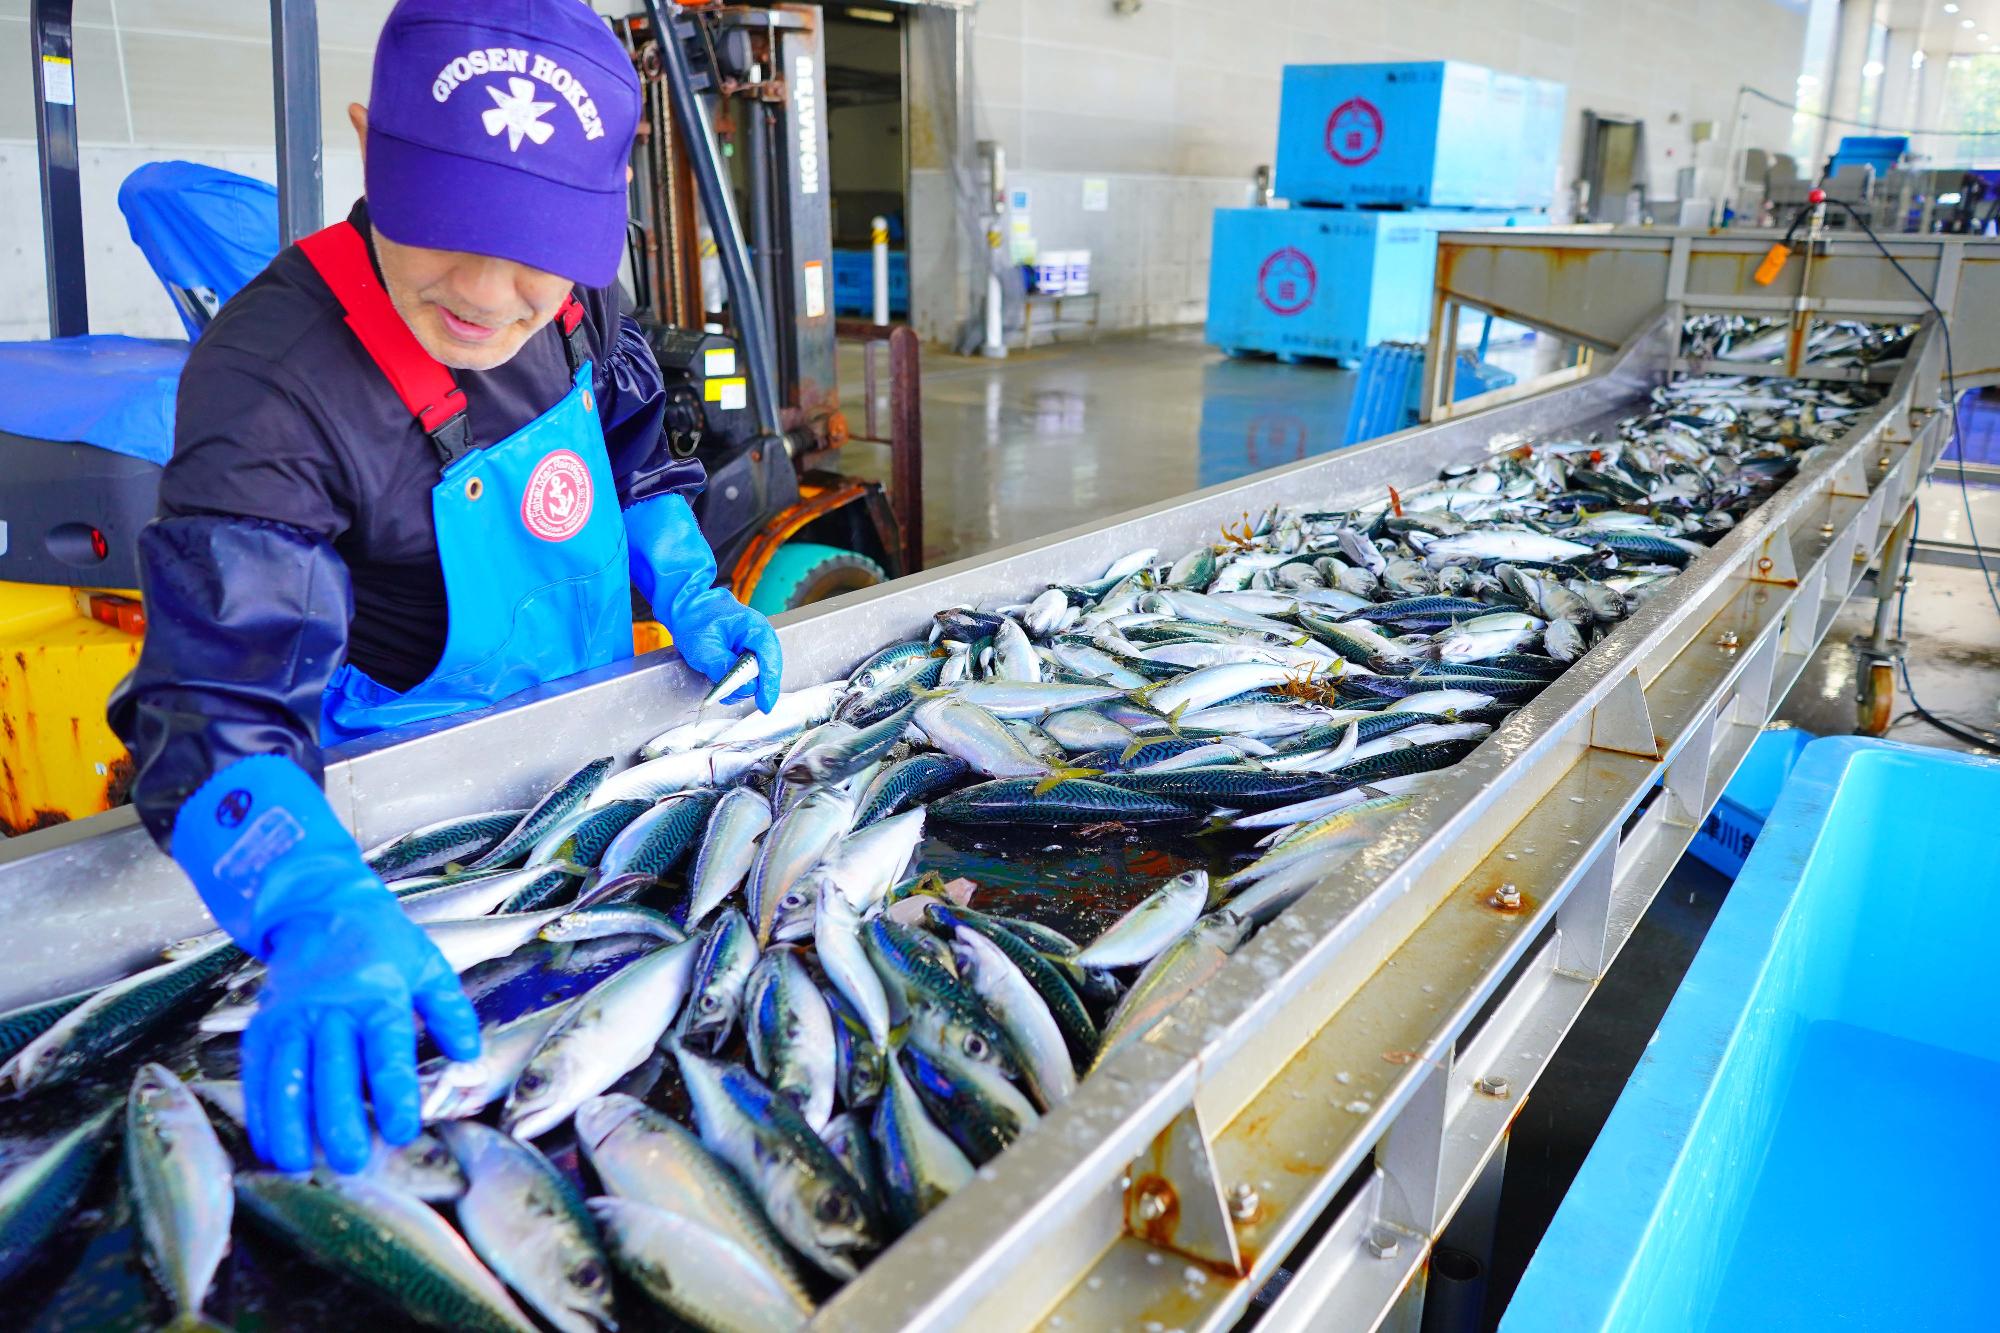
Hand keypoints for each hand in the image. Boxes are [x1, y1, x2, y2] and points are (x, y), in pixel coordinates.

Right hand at [242, 894, 479, 1172]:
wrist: (322, 909)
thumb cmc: (384, 944)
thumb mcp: (428, 966)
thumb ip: (451, 1011)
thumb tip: (469, 1054)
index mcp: (377, 996)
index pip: (386, 1051)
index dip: (393, 1093)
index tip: (402, 1131)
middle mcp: (330, 1009)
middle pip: (332, 1071)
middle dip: (338, 1121)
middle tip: (352, 1162)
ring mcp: (291, 1018)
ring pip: (287, 1076)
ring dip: (290, 1124)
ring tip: (298, 1166)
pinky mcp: (263, 1026)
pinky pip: (258, 1073)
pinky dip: (260, 1111)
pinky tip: (267, 1144)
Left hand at [624, 494, 784, 712]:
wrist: (684, 605)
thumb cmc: (694, 617)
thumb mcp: (704, 647)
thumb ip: (723, 668)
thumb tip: (740, 687)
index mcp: (756, 629)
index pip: (770, 661)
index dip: (769, 685)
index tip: (765, 705)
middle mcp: (759, 637)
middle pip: (765, 671)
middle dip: (747, 685)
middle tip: (725, 691)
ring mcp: (752, 645)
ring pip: (754, 675)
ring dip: (737, 683)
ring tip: (715, 676)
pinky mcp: (743, 652)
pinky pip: (745, 672)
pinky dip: (733, 679)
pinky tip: (718, 674)